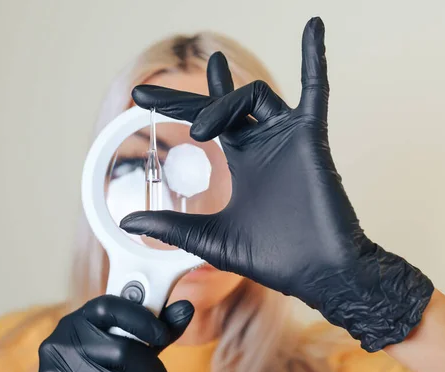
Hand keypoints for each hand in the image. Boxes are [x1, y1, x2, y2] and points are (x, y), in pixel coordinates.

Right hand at [38, 295, 192, 371]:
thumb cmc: (109, 363)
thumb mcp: (132, 342)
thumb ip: (158, 329)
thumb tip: (187, 308)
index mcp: (81, 318)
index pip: (110, 307)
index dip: (141, 319)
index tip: (163, 334)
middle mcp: (63, 340)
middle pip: (120, 351)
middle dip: (150, 368)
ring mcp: (55, 370)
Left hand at [121, 17, 432, 351]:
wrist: (317, 272)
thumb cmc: (273, 258)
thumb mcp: (210, 239)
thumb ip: (172, 226)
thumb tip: (127, 222)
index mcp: (243, 162)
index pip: (205, 124)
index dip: (174, 109)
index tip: (140, 101)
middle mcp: (263, 144)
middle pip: (224, 103)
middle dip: (186, 100)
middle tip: (149, 98)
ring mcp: (286, 137)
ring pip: (255, 95)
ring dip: (225, 101)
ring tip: (202, 127)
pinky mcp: (310, 137)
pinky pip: (315, 91)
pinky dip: (316, 59)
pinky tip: (313, 27)